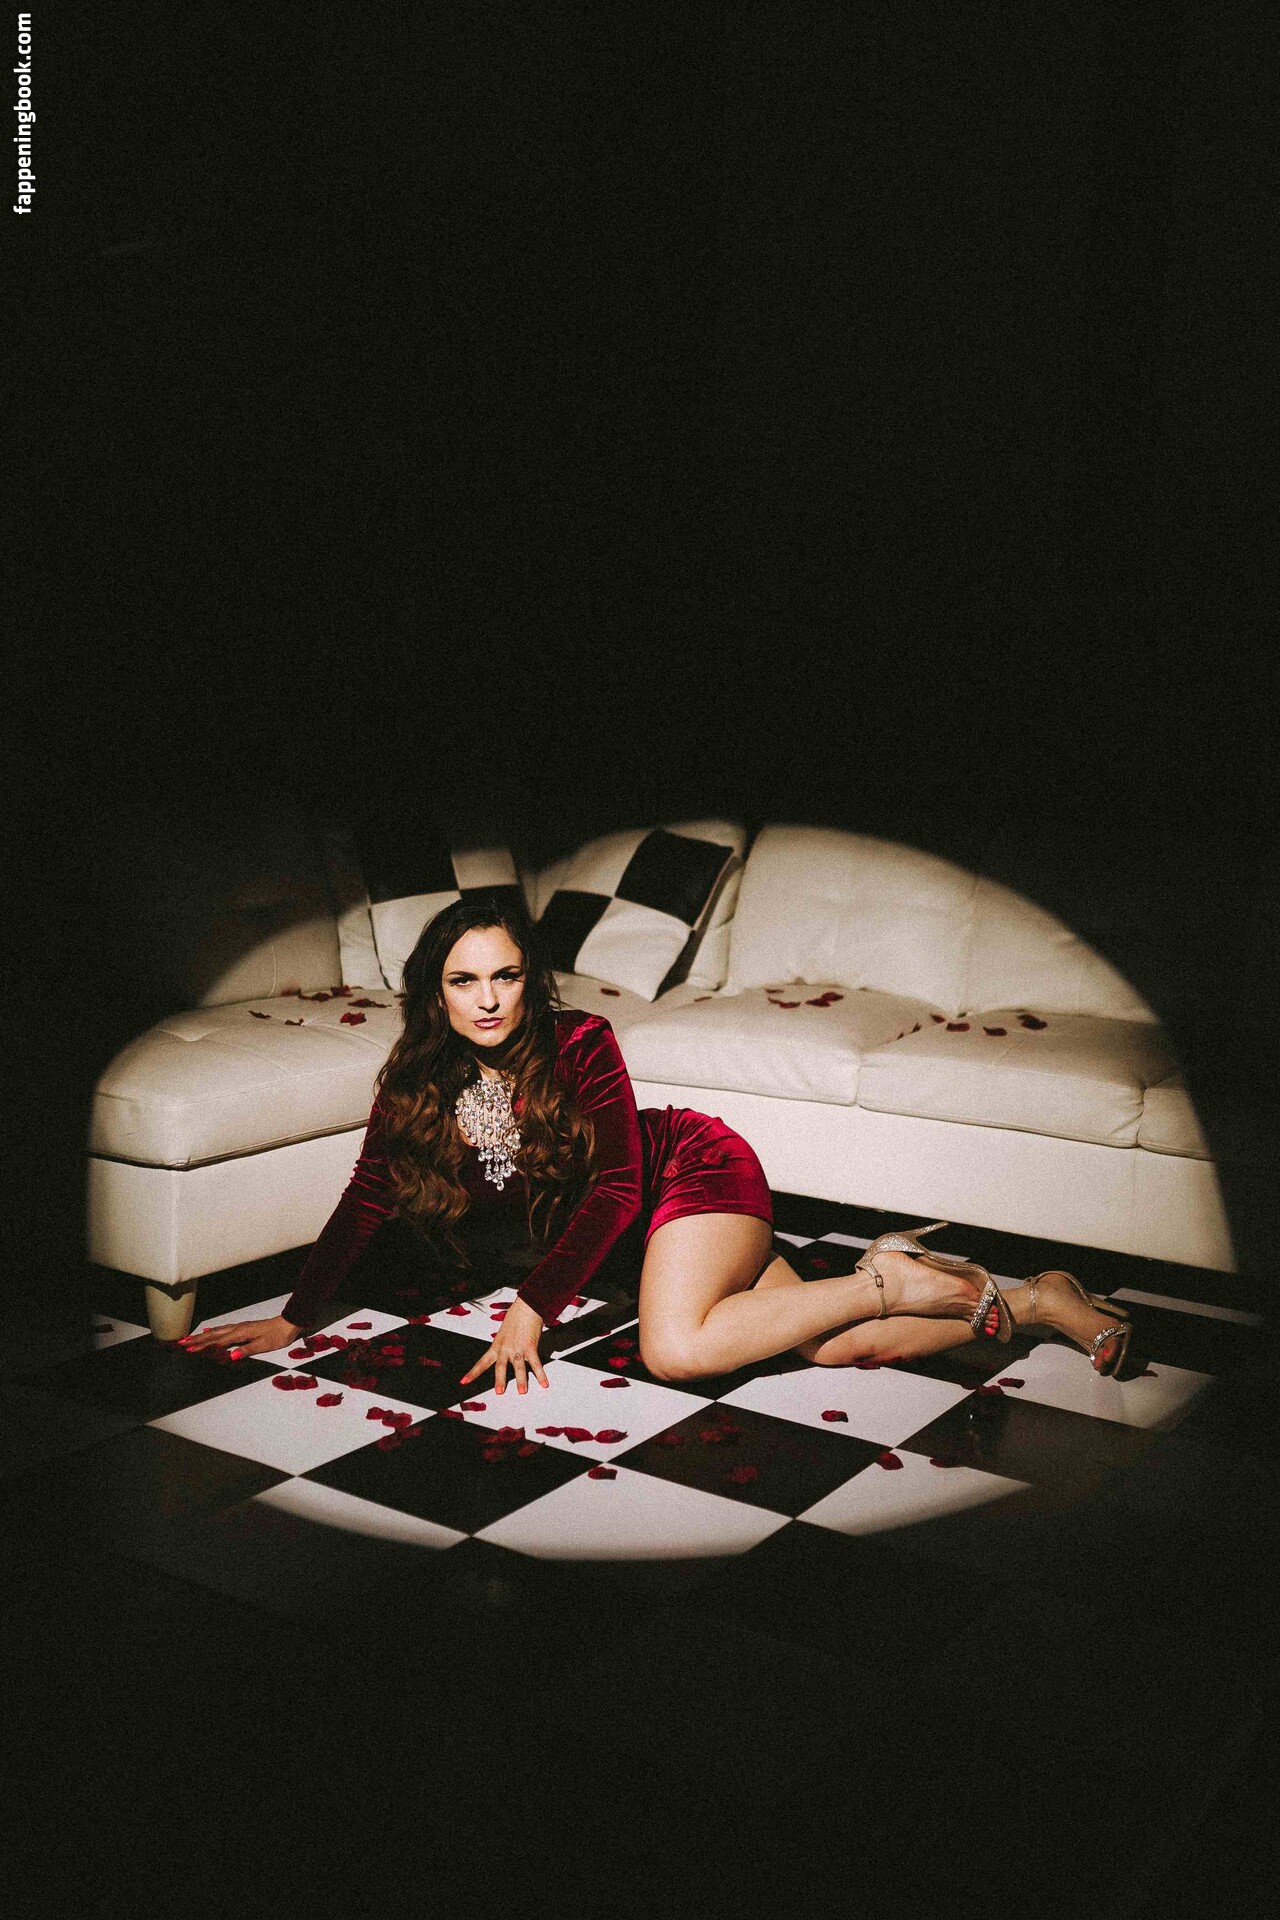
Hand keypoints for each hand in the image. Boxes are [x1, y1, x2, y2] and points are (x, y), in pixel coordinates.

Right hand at [177, 1314, 302, 1360]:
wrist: (288, 1324)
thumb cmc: (277, 1336)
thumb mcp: (264, 1345)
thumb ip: (247, 1350)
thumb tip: (230, 1356)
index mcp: (240, 1334)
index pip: (218, 1342)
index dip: (203, 1346)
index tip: (189, 1349)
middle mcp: (237, 1328)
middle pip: (213, 1335)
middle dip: (196, 1339)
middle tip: (181, 1343)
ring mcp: (239, 1327)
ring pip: (216, 1331)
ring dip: (202, 1335)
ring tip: (189, 1338)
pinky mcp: (243, 1327)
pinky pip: (223, 1329)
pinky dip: (213, 1331)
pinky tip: (209, 1331)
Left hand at [458, 1296, 547, 1394]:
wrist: (526, 1306)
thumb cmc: (516, 1318)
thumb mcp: (504, 1333)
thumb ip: (504, 1347)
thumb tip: (508, 1358)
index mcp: (496, 1345)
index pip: (482, 1362)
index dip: (473, 1373)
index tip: (464, 1381)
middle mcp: (505, 1348)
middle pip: (500, 1366)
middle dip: (500, 1380)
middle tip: (499, 1392)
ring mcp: (518, 1347)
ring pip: (519, 1367)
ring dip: (521, 1380)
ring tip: (522, 1391)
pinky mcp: (530, 1346)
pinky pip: (536, 1363)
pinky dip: (540, 1374)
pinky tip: (544, 1383)